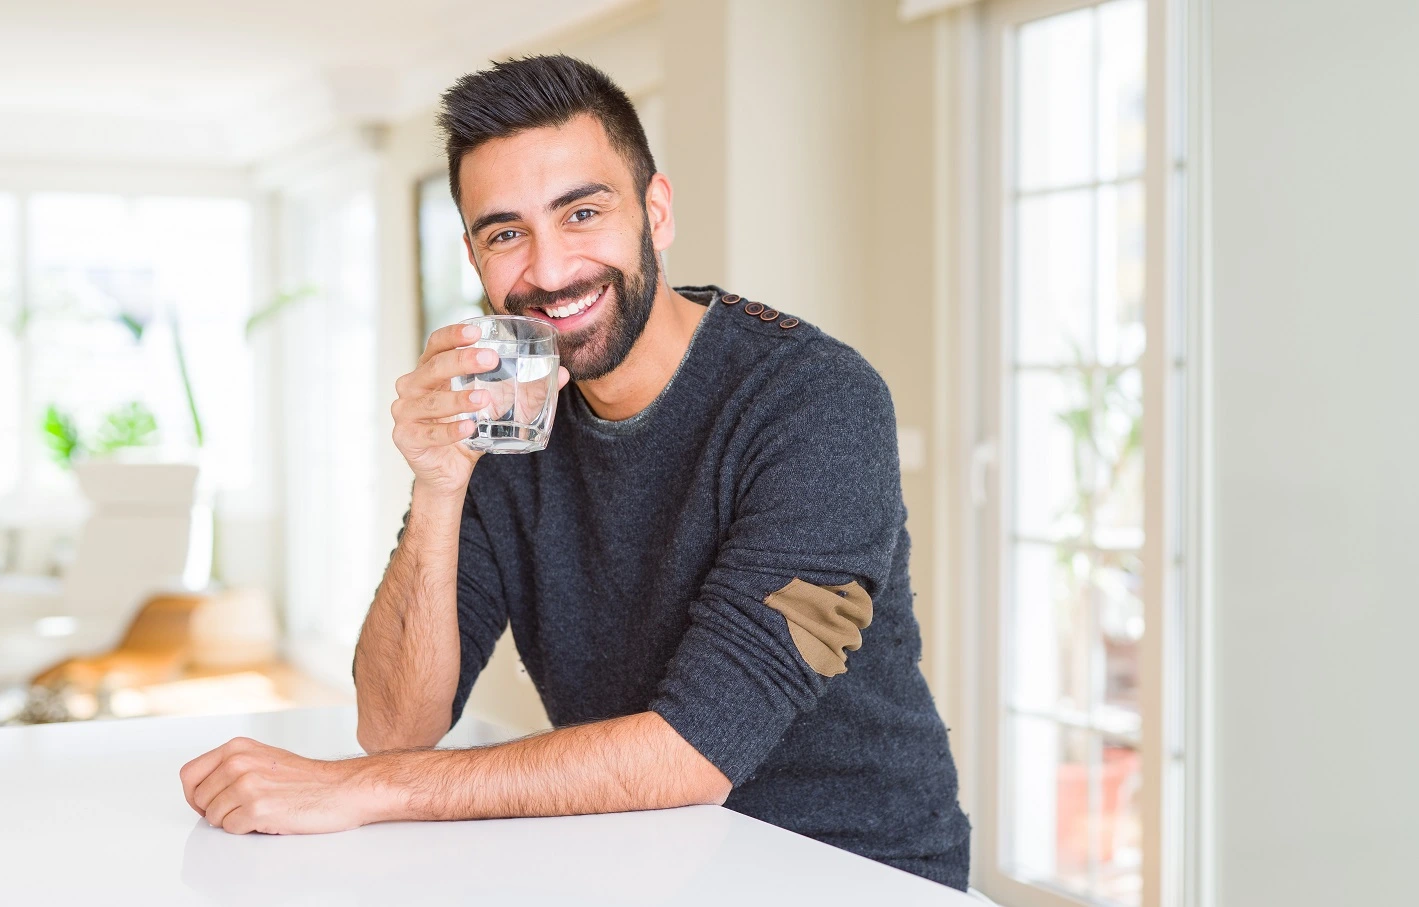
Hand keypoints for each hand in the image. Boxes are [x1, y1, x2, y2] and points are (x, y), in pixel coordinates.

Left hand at [179, 736, 389, 834]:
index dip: (194, 794)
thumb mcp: (263, 758)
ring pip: (213, 817)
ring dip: (232, 820)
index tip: (207, 801)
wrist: (341, 789)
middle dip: (215, 810)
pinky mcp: (257, 809)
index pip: (189, 774)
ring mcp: (247, 786)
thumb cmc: (307, 779)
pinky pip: (231, 829)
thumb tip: (201, 789)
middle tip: (239, 809)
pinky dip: (246, 830)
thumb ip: (231, 766)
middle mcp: (239, 763)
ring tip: (259, 811)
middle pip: (198, 799)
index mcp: (238, 747)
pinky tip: (267, 818)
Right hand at [392, 322, 571, 495]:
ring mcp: (405, 412)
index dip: (454, 335)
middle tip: (490, 360)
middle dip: (461, 361)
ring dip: (458, 400)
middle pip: (433, 367)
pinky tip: (469, 428)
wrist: (448, 471)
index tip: (477, 330)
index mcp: (430, 370)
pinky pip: (429, 433)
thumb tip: (563, 374)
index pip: (436, 343)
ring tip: (484, 400)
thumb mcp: (496, 406)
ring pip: (432, 402)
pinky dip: (450, 431)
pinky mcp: (406, 437)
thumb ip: (525, 389)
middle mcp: (412, 386)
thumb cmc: (468, 429)